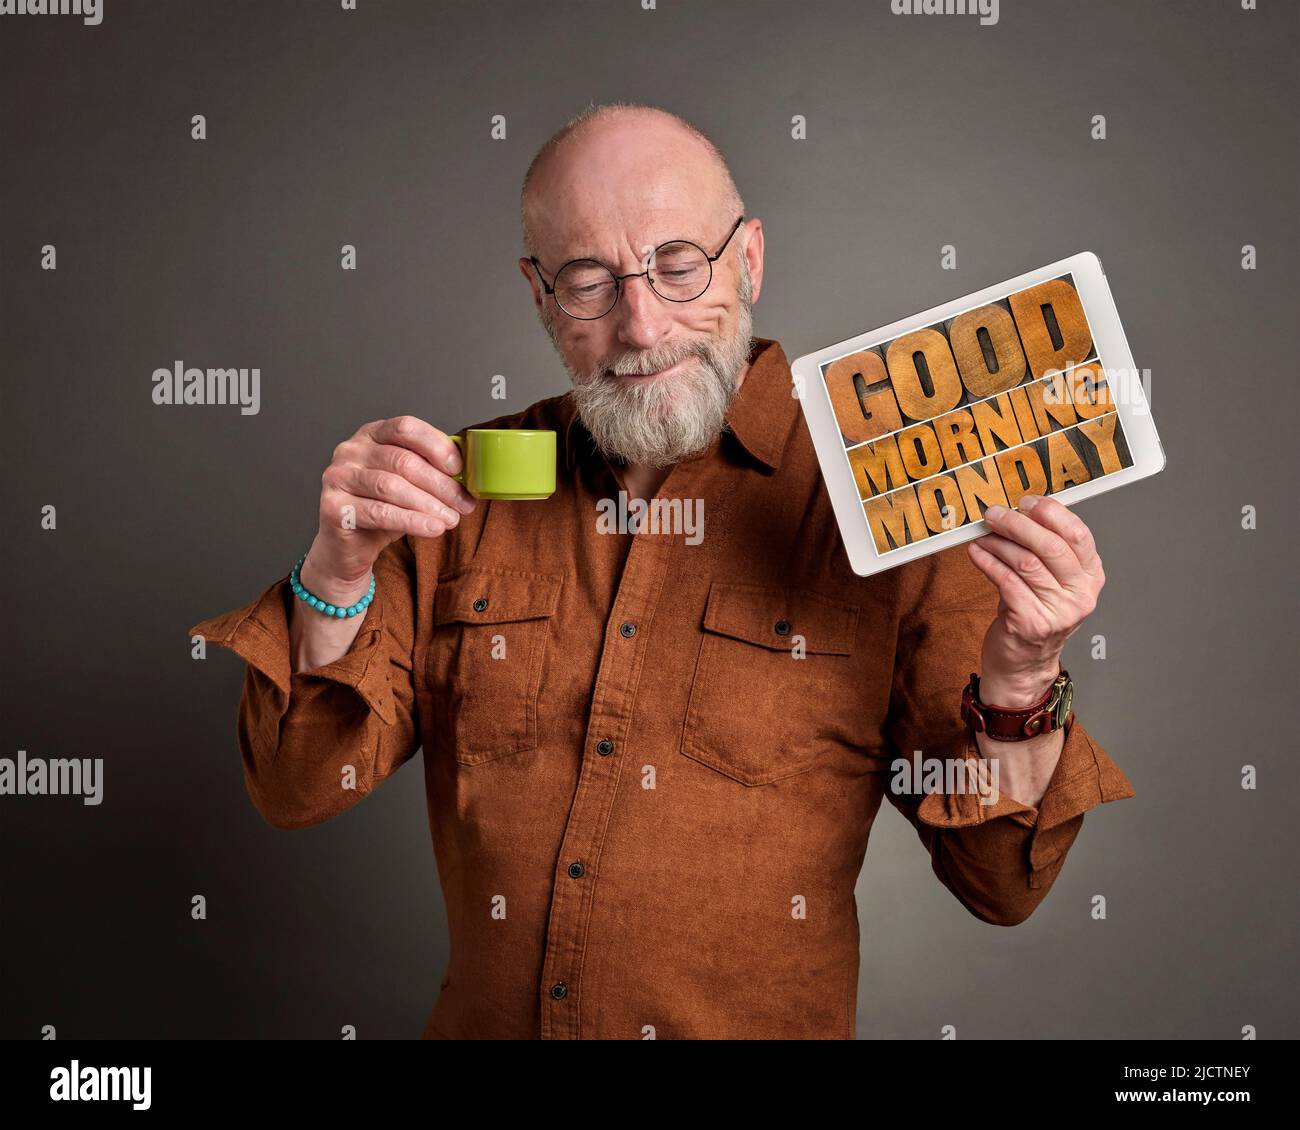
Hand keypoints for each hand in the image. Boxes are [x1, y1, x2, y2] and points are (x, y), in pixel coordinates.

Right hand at [305, 415, 477, 593]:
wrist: (348, 545)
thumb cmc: (382, 508)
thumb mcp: (409, 483)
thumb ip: (429, 470)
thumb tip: (469, 474)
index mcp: (371, 434)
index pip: (405, 428)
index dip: (436, 446)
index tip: (459, 469)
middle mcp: (350, 450)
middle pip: (403, 460)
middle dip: (440, 484)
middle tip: (464, 503)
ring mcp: (338, 476)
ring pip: (391, 486)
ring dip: (429, 504)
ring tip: (452, 519)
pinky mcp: (333, 506)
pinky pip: (379, 512)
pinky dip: (412, 521)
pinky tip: (433, 528)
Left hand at [966, 493, 1103, 707]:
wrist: (1023, 664)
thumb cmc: (1034, 614)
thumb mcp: (1051, 582)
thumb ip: (1044, 551)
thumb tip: (1019, 512)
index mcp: (1091, 578)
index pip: (1078, 535)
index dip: (1051, 513)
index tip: (1026, 502)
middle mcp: (1080, 595)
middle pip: (1051, 546)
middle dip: (1018, 524)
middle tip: (995, 514)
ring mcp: (1058, 611)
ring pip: (1025, 561)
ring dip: (998, 542)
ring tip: (983, 534)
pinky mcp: (1030, 622)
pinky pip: (1005, 580)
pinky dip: (987, 561)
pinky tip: (976, 553)